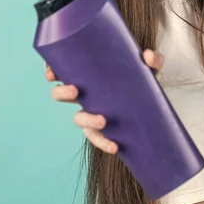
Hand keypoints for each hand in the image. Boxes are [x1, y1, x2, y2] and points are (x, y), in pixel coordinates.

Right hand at [44, 49, 164, 152]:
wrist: (152, 97)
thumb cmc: (142, 75)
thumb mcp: (148, 66)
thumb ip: (152, 59)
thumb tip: (148, 57)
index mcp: (88, 75)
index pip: (63, 71)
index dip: (51, 72)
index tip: (51, 74)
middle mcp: (85, 94)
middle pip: (61, 95)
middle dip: (62, 94)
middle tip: (75, 91)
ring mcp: (93, 111)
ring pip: (78, 119)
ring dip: (87, 121)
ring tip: (103, 121)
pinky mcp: (105, 128)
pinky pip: (98, 138)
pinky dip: (104, 143)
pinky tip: (115, 146)